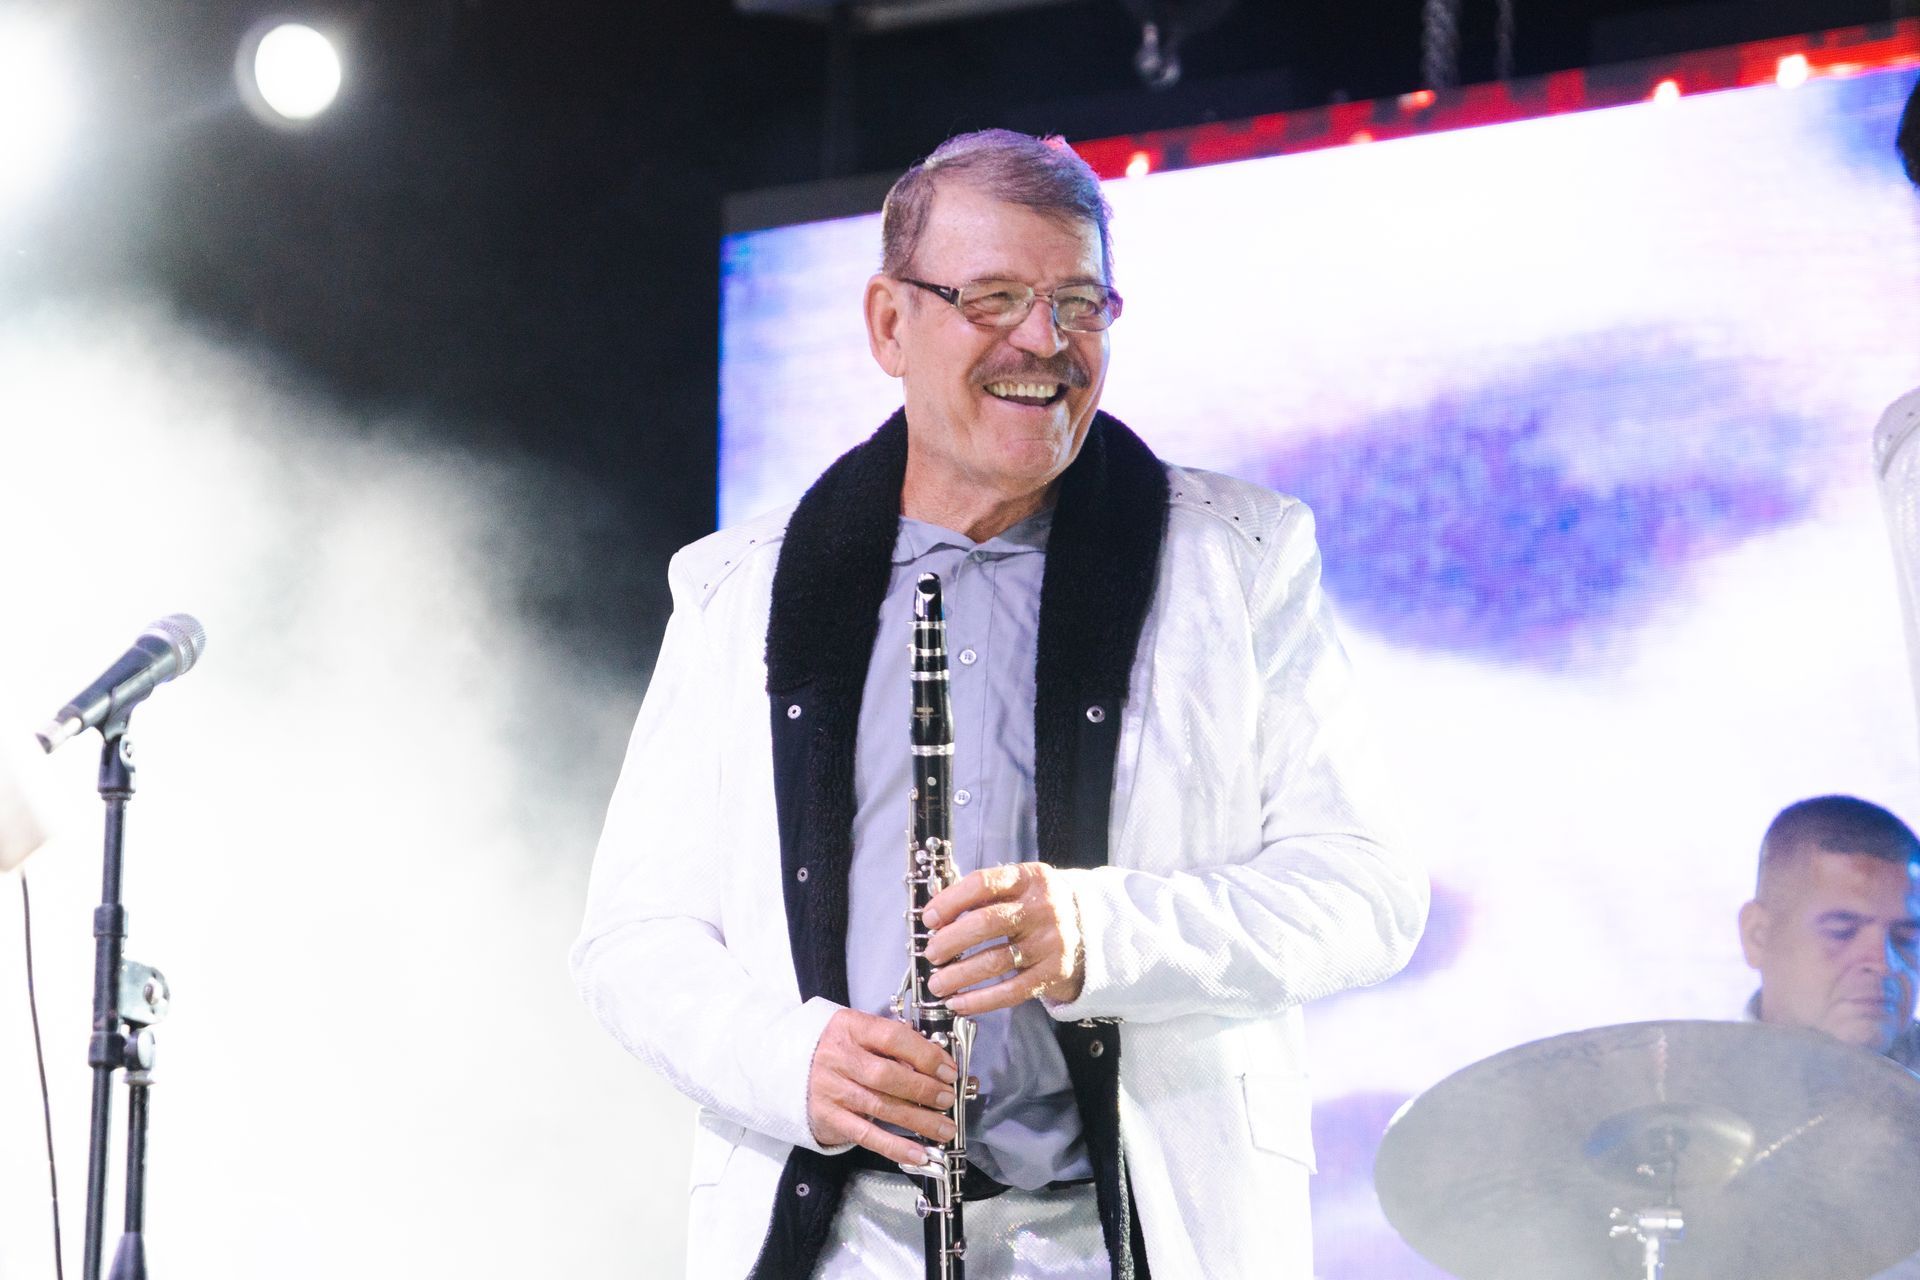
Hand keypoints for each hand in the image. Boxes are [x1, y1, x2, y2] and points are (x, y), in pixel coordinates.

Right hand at [807, 1008, 958, 1164]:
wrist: (792, 1068)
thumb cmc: (839, 1049)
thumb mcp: (861, 1032)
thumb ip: (894, 1042)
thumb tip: (938, 1061)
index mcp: (851, 1027)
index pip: (893, 1037)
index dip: (926, 1055)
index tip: (947, 1070)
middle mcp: (838, 1057)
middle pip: (888, 1076)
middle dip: (924, 1089)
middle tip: (947, 1098)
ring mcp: (832, 1089)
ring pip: (882, 1107)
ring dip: (919, 1120)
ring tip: (944, 1128)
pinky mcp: (830, 1118)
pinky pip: (867, 1136)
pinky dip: (896, 1146)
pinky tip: (919, 1153)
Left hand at [922, 862, 1084, 1014]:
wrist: (1089, 928)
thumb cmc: (1037, 906)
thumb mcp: (1018, 886)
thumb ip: (982, 895)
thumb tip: (935, 916)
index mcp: (1029, 878)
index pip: (982, 883)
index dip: (950, 901)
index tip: (929, 919)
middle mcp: (1042, 908)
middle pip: (986, 923)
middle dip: (950, 941)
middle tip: (931, 953)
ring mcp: (1050, 942)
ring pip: (995, 961)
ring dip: (959, 975)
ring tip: (938, 984)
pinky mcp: (1053, 973)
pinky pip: (1011, 991)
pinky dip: (980, 1000)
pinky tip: (959, 1002)